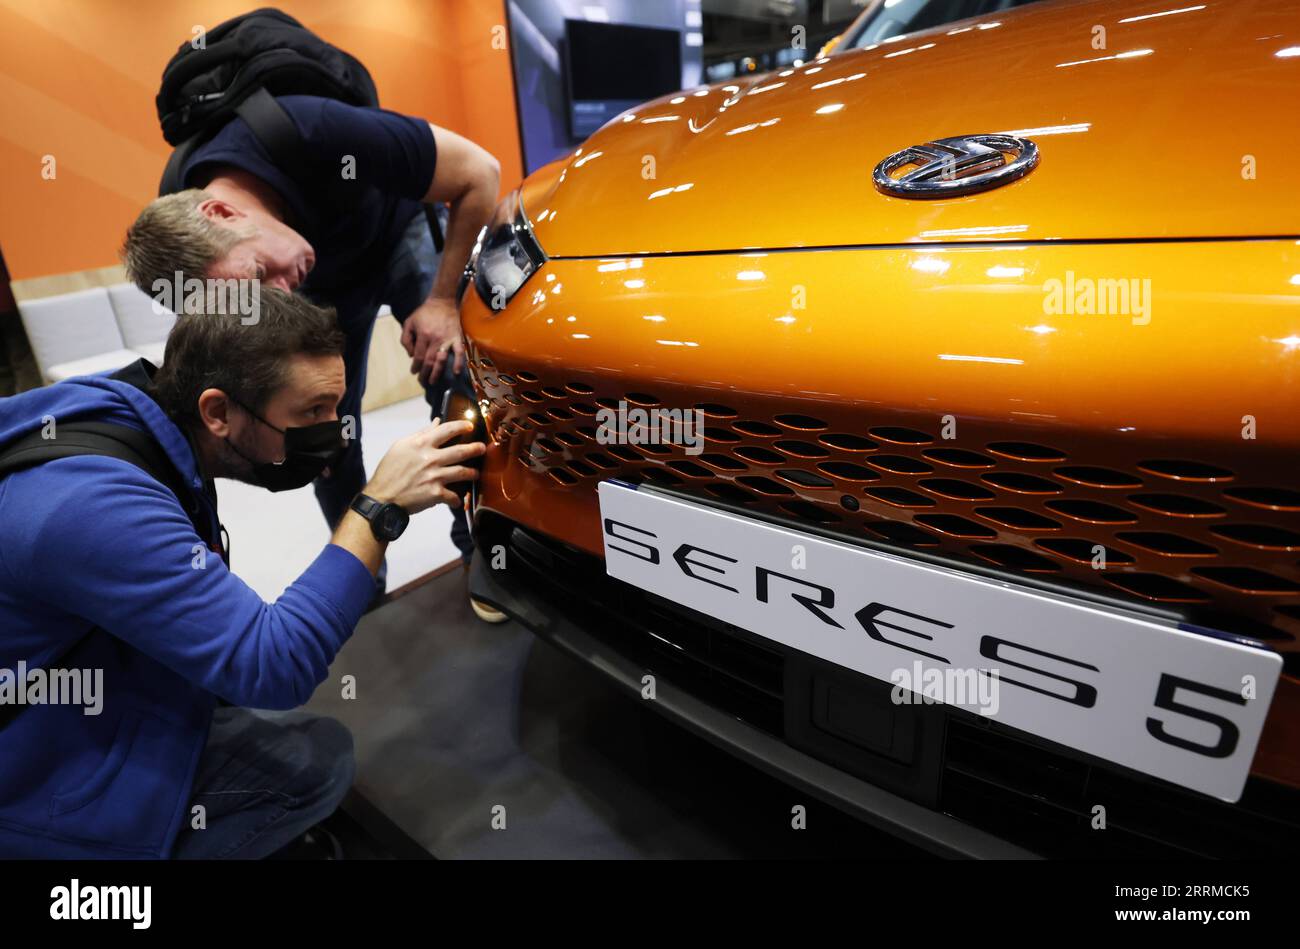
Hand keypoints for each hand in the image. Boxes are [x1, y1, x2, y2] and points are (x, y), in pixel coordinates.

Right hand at [363, 418, 484, 514]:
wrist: (382, 497)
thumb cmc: (389, 471)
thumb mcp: (401, 446)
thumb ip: (421, 434)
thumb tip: (437, 422)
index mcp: (421, 444)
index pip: (447, 430)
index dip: (462, 426)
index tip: (471, 426)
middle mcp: (430, 458)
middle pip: (461, 451)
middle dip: (475, 449)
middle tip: (483, 448)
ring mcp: (434, 476)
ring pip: (462, 472)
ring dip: (472, 473)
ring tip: (475, 474)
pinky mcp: (435, 494)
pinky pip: (453, 496)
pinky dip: (456, 499)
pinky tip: (457, 500)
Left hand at [401, 297, 465, 385]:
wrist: (443, 302)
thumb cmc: (424, 313)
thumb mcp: (409, 322)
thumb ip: (406, 339)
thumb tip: (411, 355)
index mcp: (423, 335)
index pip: (418, 356)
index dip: (415, 367)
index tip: (414, 372)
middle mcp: (435, 339)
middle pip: (429, 361)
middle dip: (424, 374)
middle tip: (422, 382)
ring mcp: (447, 339)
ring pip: (441, 360)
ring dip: (437, 372)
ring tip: (433, 381)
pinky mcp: (457, 338)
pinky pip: (459, 352)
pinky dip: (458, 363)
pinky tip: (456, 372)